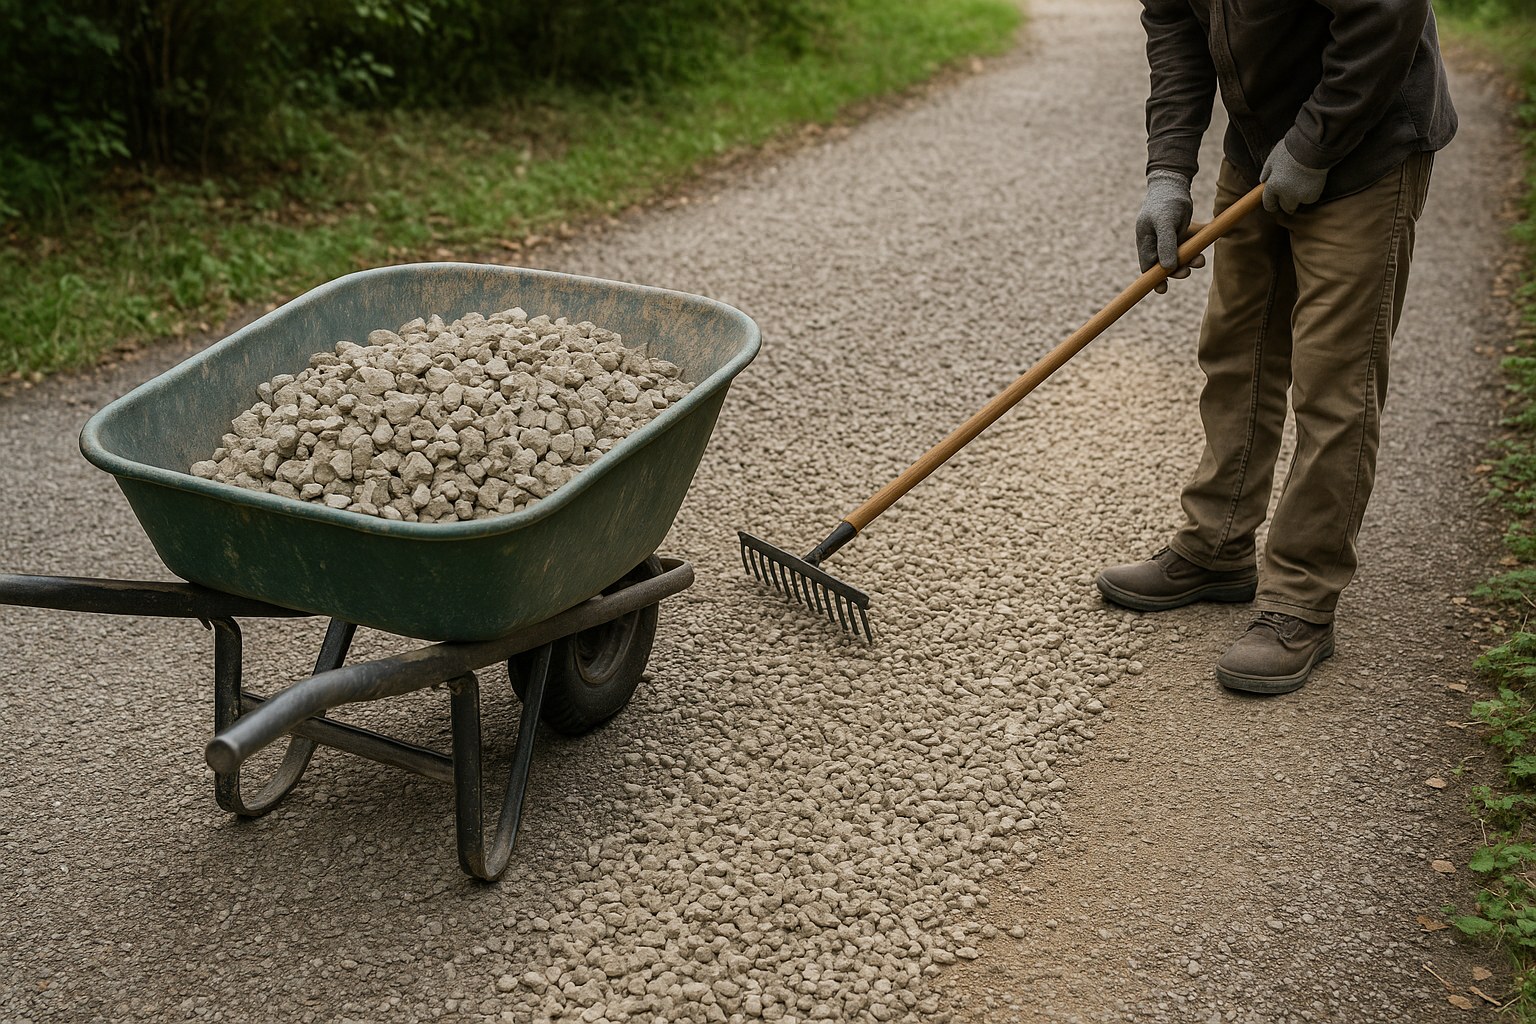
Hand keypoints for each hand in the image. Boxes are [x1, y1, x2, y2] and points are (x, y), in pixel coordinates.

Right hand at [1136, 170, 1203, 293]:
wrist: (1175, 183)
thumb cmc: (1166, 202)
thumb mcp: (1165, 223)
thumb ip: (1166, 246)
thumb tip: (1167, 269)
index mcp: (1145, 241)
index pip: (1147, 266)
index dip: (1154, 279)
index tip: (1162, 290)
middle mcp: (1155, 242)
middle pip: (1165, 264)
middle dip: (1177, 269)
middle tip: (1188, 270)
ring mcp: (1168, 239)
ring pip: (1179, 257)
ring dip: (1189, 260)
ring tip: (1200, 260)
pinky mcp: (1180, 234)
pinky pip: (1188, 246)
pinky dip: (1196, 248)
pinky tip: (1202, 246)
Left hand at [1260, 142, 1326, 214]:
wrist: (1313, 147)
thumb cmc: (1291, 149)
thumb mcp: (1273, 158)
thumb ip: (1266, 172)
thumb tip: (1263, 180)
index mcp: (1273, 186)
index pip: (1269, 204)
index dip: (1271, 204)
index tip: (1275, 204)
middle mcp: (1285, 195)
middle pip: (1285, 207)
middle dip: (1286, 202)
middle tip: (1290, 193)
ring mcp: (1300, 196)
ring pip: (1297, 203)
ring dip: (1298, 198)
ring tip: (1301, 184)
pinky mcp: (1313, 196)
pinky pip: (1309, 198)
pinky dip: (1310, 193)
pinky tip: (1311, 181)